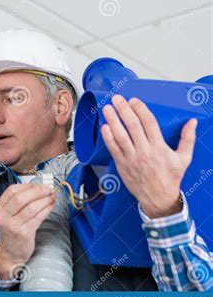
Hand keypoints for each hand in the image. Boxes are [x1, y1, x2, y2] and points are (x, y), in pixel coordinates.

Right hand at [0, 183, 54, 279]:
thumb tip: (38, 187)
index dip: (28, 185)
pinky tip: (51, 206)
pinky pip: (38, 217)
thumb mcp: (8, 214)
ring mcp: (13, 225)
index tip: (39, 184)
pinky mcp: (24, 233)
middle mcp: (4, 216)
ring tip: (52, 197)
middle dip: (37, 191)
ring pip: (31, 207)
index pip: (12, 190)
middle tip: (48, 189)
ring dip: (45, 200)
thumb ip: (18, 200)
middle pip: (21, 198)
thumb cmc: (11, 230)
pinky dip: (46, 209)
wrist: (9, 252)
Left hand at [100, 95, 196, 217]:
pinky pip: (113, 149)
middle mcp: (145, 151)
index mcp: (159, 147)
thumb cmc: (170, 178)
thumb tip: (192, 122)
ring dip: (113, 120)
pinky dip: (108, 137)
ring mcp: (132, 158)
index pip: (148, 123)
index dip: (140, 109)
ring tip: (107, 108)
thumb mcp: (184, 158)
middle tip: (117, 99)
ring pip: (120, 136)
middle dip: (123, 110)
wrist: (158, 198)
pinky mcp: (122, 165)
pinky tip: (104, 127)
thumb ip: (188, 138)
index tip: (133, 100)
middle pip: (132, 126)